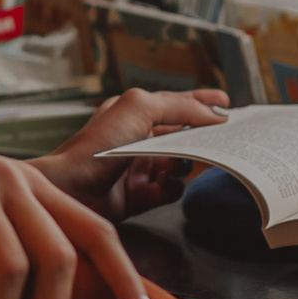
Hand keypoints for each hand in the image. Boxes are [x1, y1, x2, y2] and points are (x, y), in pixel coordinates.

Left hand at [31, 88, 229, 221]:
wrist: (71, 190)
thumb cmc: (97, 145)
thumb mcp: (140, 109)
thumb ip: (179, 106)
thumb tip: (212, 112)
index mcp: (135, 113)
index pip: (176, 104)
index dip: (201, 103)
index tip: (227, 104)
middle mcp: (137, 138)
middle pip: (182, 135)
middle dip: (202, 137)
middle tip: (224, 139)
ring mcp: (139, 167)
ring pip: (180, 164)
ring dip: (185, 164)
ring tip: (179, 163)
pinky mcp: (139, 195)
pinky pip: (170, 190)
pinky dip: (173, 187)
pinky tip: (165, 184)